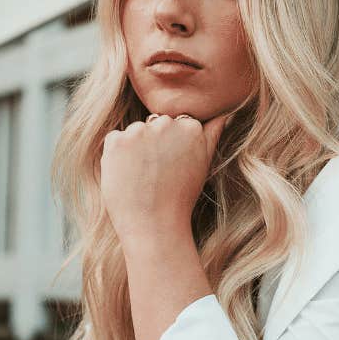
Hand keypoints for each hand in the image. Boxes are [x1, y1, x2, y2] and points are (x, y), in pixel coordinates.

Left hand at [99, 111, 230, 244]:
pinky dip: (116, 155)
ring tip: (142, 178)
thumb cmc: (180, 198)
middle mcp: (166, 123)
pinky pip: (114, 140)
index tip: (172, 167)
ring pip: (134, 131)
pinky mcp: (117, 141)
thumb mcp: (203, 164)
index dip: (171, 146)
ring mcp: (140, 130)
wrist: (154, 225)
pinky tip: (127, 176)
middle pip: (154, 124)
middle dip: (153, 143)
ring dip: (134, 148)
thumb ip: (212, 135)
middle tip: (157, 175)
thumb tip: (224, 114)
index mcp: (191, 126)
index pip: (176, 123)